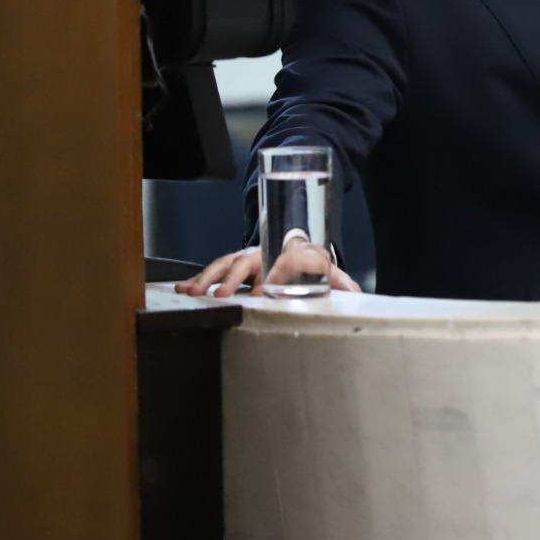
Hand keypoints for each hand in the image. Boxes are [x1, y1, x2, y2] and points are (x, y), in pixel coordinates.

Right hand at [173, 240, 361, 298]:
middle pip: (245, 262)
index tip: (262, 293)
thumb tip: (356, 293)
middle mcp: (262, 253)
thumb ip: (340, 282)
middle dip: (233, 278)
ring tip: (192, 292)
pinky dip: (197, 278)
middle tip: (222, 294)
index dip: (270, 278)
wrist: (293, 245)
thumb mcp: (326, 270)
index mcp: (285, 254)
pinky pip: (213, 270)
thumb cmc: (308, 262)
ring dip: (207, 278)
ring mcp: (245, 257)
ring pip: (224, 264)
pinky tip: (183, 288)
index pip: (278, 265)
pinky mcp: (232, 264)